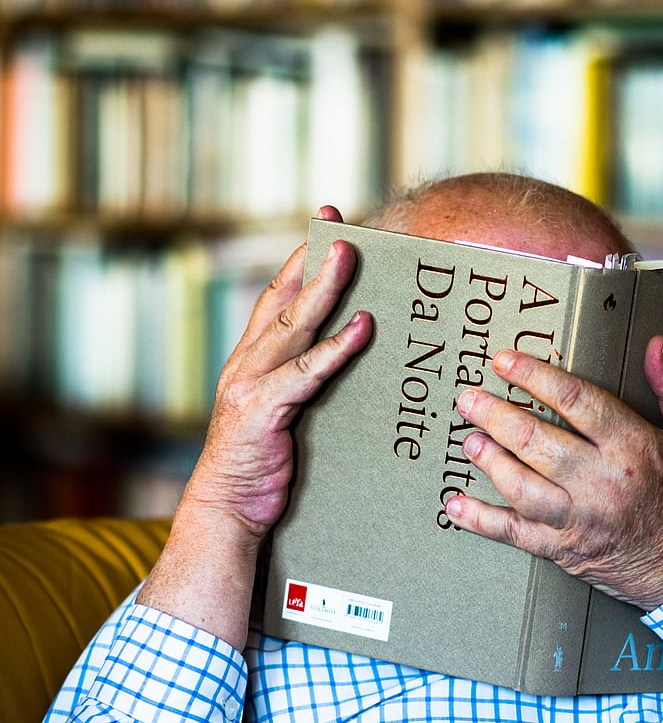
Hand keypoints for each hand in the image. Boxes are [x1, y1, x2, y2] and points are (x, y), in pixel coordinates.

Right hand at [182, 206, 372, 539]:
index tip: (326, 226)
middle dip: (313, 258)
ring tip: (351, 258)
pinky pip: (305, 374)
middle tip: (340, 224)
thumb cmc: (262, 462)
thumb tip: (355, 350)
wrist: (227, 510)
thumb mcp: (282, 410)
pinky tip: (362, 328)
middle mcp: (246, 363)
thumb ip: (304, 379)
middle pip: (283, 300)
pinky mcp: (262, 412)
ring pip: (292, 326)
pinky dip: (336, 349)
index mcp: (250, 360)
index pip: (275, 298)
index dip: (299, 261)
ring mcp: (250, 385)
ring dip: (324, 290)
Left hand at [447, 335, 662, 610]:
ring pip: (521, 486)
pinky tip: (457, 506)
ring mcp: (581, 520)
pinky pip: (516, 535)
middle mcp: (603, 482)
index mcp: (634, 448)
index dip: (534, 377)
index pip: (575, 401)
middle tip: (469, 398)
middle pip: (536, 440)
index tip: (506, 362)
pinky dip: (482, 521)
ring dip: (489, 460)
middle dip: (496, 414)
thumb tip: (658, 347)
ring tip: (469, 439)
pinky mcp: (567, 551)